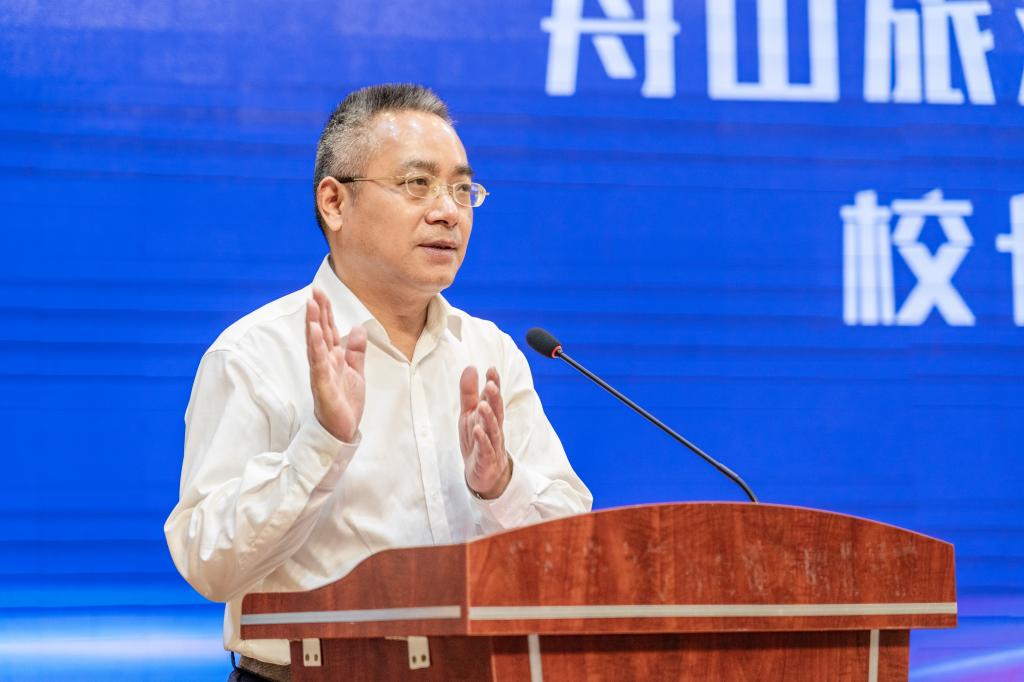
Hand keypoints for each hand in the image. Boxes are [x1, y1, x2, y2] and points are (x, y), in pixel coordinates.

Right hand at [306, 287, 365, 441]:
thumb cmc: (345, 402)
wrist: (342, 431)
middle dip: (318, 312)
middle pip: (320, 333)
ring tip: (311, 307)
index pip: (328, 330)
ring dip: (313, 326)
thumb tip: (356, 327)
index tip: (321, 292)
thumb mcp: (356, 371)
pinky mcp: (323, 386)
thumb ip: (355, 350)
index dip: (325, 311)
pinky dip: (317, 349)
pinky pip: (319, 365)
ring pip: (316, 345)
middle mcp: (324, 363)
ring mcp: (322, 374)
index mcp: (333, 358)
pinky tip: (315, 334)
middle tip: (314, 291)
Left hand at [459, 366, 511, 498]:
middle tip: (491, 384)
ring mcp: (492, 444)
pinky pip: (486, 449)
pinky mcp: (486, 459)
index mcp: (490, 416)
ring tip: (483, 405)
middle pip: (496, 411)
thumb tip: (471, 367)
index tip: (491, 369)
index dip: (494, 383)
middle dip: (494, 398)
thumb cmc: (478, 440)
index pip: (494, 397)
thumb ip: (469, 392)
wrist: (484, 473)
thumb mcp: (469, 414)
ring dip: (489, 417)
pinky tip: (478, 430)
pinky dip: (483, 440)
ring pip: (492, 429)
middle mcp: (494, 428)